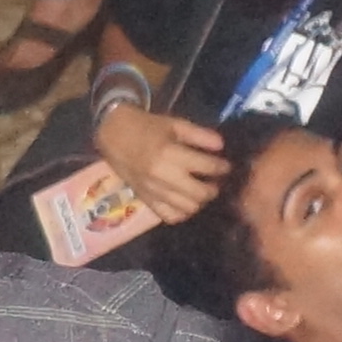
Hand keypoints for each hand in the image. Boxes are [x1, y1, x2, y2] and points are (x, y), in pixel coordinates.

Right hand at [92, 102, 236, 226]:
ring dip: (201, 201)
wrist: (114, 136)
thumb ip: (200, 135)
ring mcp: (154, 192)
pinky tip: (187, 201)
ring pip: (187, 208)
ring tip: (204, 190)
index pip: (206, 167)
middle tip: (217, 181)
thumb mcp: (175, 124)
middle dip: (214, 188)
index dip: (222, 167)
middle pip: (200, 193)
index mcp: (169, 154)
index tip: (227, 166)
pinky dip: (183, 213)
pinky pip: (170, 216)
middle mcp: (162, 176)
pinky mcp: (146, 201)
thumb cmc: (148, 127)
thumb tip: (222, 146)